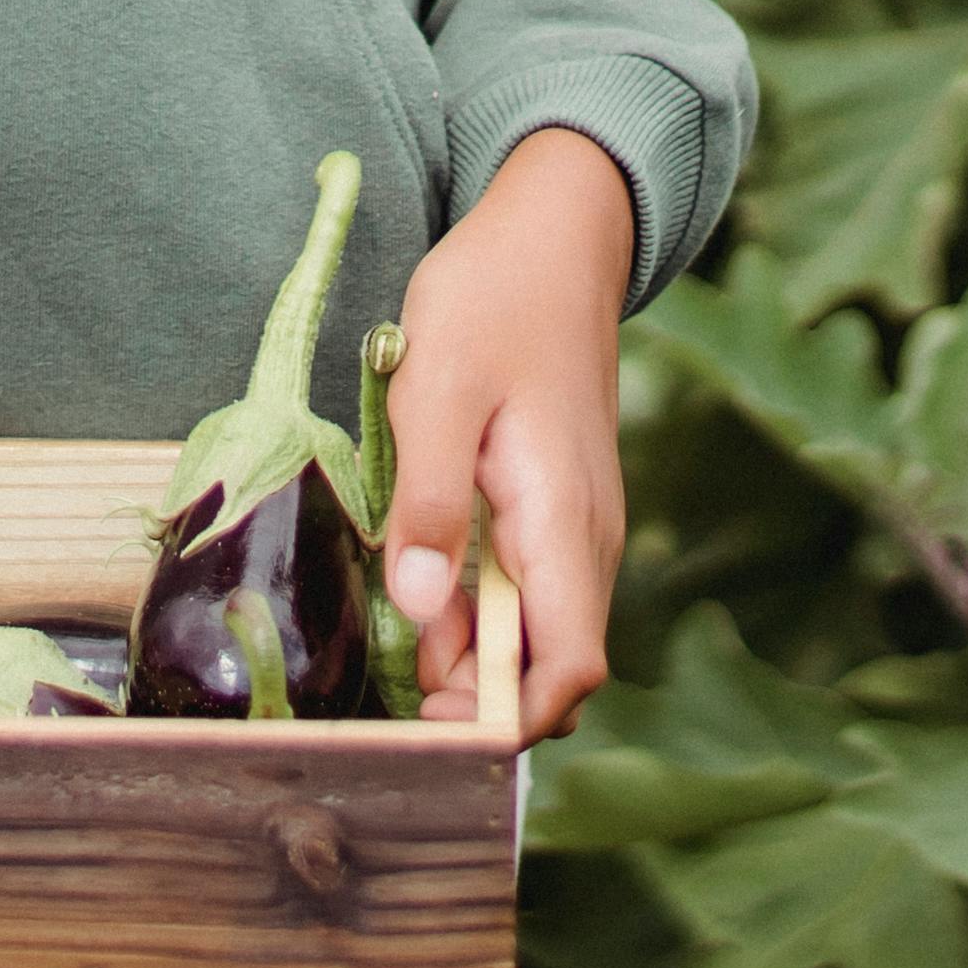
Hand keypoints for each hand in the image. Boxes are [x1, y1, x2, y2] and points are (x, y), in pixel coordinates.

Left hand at [377, 124, 632, 739]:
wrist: (552, 235)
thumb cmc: (496, 299)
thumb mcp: (441, 390)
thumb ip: (431, 500)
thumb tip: (417, 606)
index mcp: (566, 522)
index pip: (569, 670)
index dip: (508, 721)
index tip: (431, 733)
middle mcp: (582, 540)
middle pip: (546, 668)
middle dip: (475, 702)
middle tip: (385, 694)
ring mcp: (569, 527)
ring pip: (529, 633)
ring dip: (466, 654)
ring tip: (388, 640)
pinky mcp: (547, 510)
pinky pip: (518, 590)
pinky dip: (470, 610)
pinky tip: (412, 585)